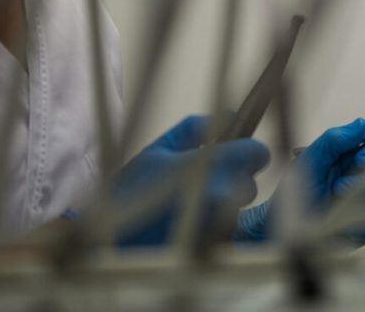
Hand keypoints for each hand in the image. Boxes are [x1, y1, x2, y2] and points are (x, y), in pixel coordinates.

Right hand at [108, 115, 269, 246]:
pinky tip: (185, 229)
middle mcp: (223, 194)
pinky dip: (212, 230)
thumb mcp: (156, 151)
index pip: (259, 153)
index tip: (236, 154)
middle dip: (232, 181)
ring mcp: (221, 225)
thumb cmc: (127, 195)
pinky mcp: (215, 250)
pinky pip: (226, 233)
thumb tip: (230, 115)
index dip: (248, 153)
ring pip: (237, 210)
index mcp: (211, 163)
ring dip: (221, 207)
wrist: (105, 249)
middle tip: (199, 184)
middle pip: (250, 184)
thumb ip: (195, 128)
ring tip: (185, 209)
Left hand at [235, 118, 364, 245]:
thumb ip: (334, 139)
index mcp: (358, 152)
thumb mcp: (310, 159)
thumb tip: (361, 124)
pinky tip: (338, 222)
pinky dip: (357, 224)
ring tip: (333, 202)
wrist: (282, 225)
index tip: (360, 157)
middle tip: (340, 185)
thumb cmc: (296, 189)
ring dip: (362, 202)